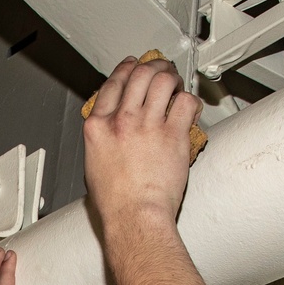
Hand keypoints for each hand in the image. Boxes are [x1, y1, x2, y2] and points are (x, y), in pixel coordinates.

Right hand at [83, 56, 200, 231]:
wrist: (134, 218)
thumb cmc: (116, 204)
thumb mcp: (93, 166)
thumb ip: (102, 141)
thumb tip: (111, 132)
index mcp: (99, 128)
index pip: (113, 84)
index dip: (126, 69)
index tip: (132, 66)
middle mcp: (122, 121)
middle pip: (140, 74)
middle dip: (154, 66)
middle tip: (161, 70)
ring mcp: (148, 126)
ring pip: (163, 80)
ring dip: (173, 78)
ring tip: (176, 86)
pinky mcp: (173, 134)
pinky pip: (186, 102)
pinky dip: (190, 101)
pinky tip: (189, 109)